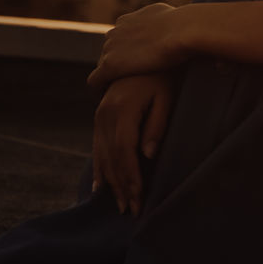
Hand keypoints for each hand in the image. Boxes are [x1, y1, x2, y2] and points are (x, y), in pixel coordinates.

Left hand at [88, 3, 186, 89]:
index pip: (120, 37)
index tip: (137, 62)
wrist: (183, 30)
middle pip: (110, 51)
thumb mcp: (173, 16)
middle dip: (118, 62)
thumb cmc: (186, 26)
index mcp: (129, 19)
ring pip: (102, 65)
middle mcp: (116, 30)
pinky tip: (109, 98)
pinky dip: (100, 89)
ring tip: (120, 91)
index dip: (128, 51)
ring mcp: (111, 48)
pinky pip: (96, 80)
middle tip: (130, 79)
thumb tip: (177, 24)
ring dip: (110, 76)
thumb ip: (165, 21)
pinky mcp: (110, 65)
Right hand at [92, 71, 173, 215]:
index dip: (131, 177)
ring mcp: (99, 115)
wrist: (144, 52)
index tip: (139, 198)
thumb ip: (157, 125)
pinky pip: (96, 147)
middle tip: (131, 210)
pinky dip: (99, 169)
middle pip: (111, 158)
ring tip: (119, 205)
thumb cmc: (163, 75)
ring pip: (102, 156)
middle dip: (121, 187)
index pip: (125, 152)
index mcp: (121, 110)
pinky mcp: (100, 116)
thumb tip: (148, 155)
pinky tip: (100, 187)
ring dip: (111, 182)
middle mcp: (105, 114)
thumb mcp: (166, 97)